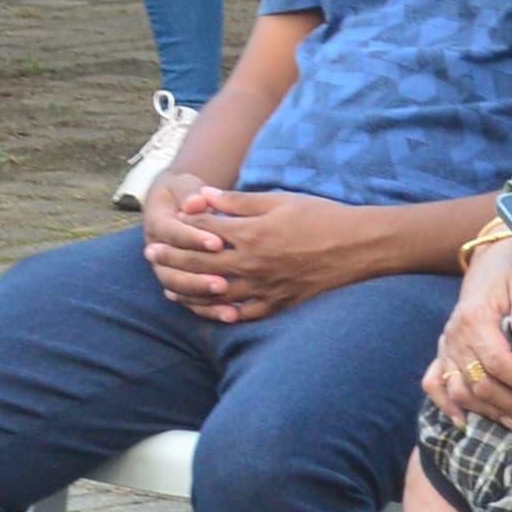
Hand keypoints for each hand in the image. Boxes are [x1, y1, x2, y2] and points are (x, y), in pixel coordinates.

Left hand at [141, 183, 364, 321]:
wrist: (360, 246)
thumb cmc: (322, 216)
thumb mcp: (279, 200)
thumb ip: (238, 201)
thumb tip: (202, 196)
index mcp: (251, 233)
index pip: (203, 232)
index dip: (180, 228)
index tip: (161, 227)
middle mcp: (253, 263)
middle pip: (200, 264)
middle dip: (172, 259)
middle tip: (151, 256)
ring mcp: (265, 287)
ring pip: (215, 294)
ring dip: (188, 291)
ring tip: (169, 288)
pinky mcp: (279, 303)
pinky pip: (244, 314)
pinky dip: (223, 315)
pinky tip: (210, 312)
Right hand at [427, 235, 511, 423]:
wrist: (492, 261)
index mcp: (475, 319)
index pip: (497, 361)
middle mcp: (455, 337)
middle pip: (479, 383)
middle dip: (511, 404)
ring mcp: (446, 346)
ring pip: (460, 391)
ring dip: (488, 412)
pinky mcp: (443, 352)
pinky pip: (434, 383)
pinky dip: (446, 405)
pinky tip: (464, 422)